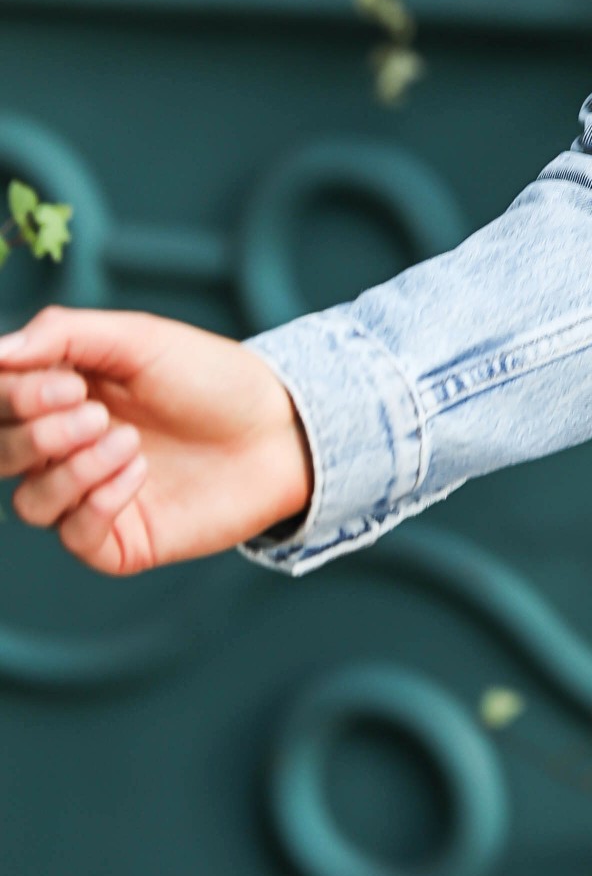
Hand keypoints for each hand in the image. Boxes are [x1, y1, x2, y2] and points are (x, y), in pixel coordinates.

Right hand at [0, 305, 311, 575]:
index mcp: (60, 397)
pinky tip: (140, 471)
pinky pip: (75, 535)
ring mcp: (89, 497)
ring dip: (71, 470)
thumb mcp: (138, 338)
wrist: (280, 429)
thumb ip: (63, 335)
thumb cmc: (211, 378)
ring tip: (128, 442)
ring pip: (29, 503)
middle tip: (95, 414)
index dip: (15, 398)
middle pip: (1, 454)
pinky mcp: (119, 540)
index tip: (68, 384)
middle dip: (38, 434)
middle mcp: (64, 449)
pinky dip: (98, 502)